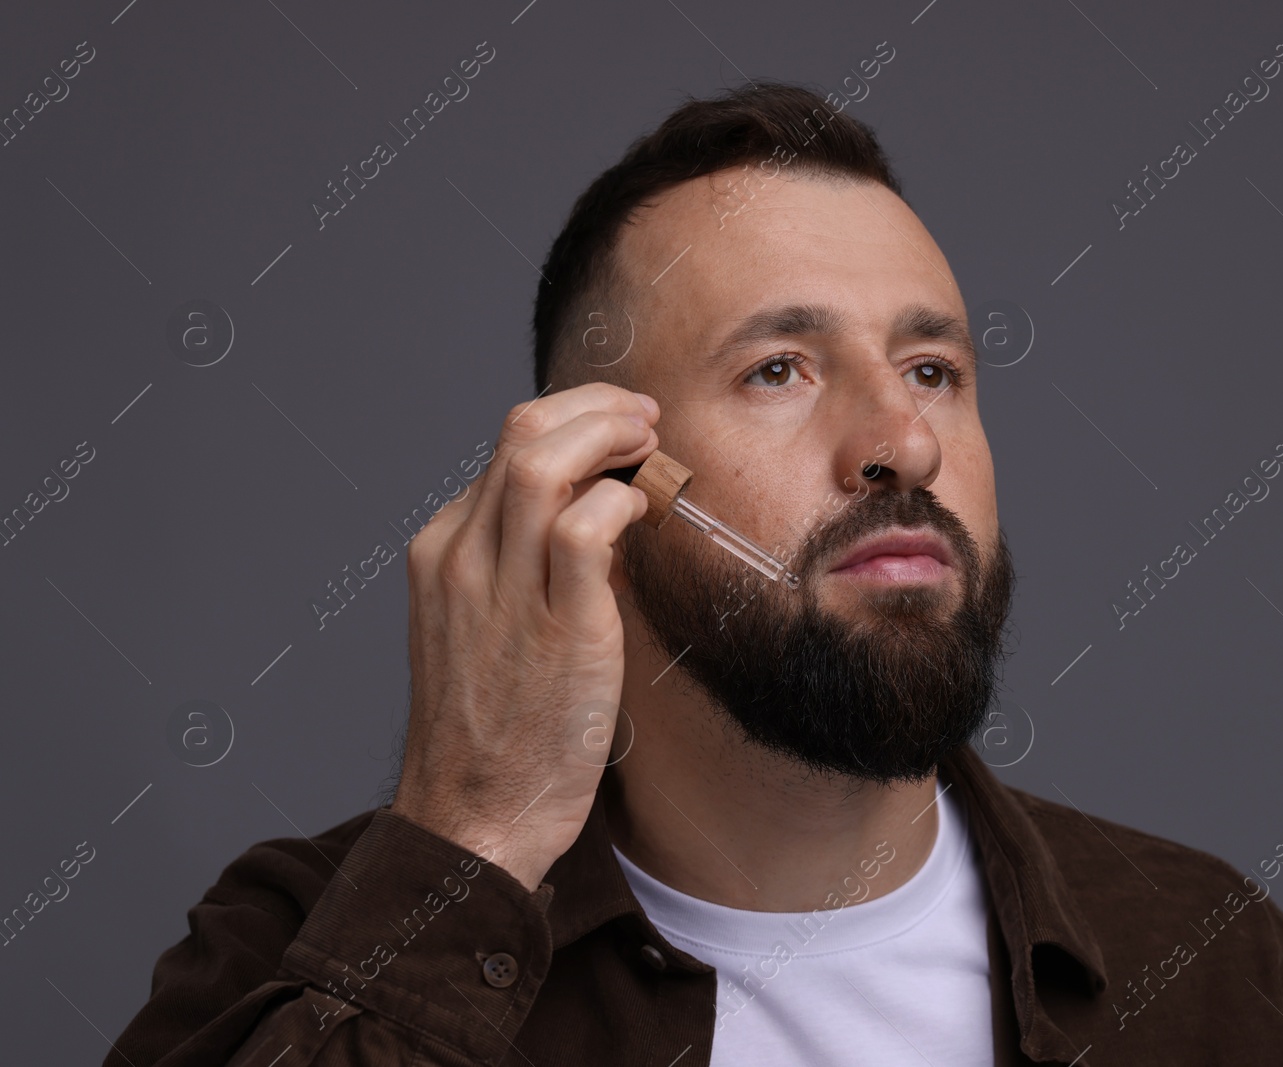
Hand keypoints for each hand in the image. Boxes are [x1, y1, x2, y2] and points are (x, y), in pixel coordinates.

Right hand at [390, 383, 658, 890]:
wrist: (473, 817)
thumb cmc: (495, 732)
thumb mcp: (489, 631)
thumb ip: (526, 569)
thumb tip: (596, 515)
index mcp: (442, 554)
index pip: (505, 451)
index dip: (571, 426)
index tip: (617, 433)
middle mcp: (461, 558)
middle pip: (519, 433)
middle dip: (594, 408)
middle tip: (642, 418)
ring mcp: (500, 590)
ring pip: (542, 460)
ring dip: (609, 434)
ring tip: (650, 444)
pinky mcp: (554, 627)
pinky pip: (583, 527)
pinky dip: (620, 500)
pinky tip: (644, 511)